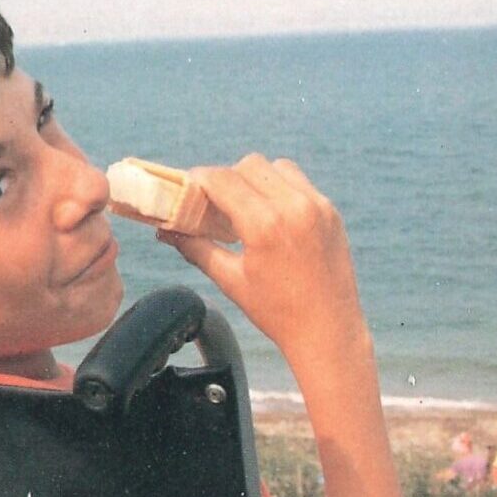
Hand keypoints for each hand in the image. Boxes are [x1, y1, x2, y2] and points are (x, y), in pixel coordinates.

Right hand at [158, 154, 368, 366]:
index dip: (198, 179)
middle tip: (215, 203)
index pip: (222, 179)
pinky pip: (298, 181)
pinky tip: (270, 214)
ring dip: (254, 178)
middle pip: (248, 165)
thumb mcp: (230, 280)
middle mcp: (293, 206)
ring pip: (275, 167)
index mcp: (264, 225)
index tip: (187, 187)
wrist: (329, 330)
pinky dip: (278, 187)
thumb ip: (196, 248)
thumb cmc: (276, 311)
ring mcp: (317, 205)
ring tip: (245, 207)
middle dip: (226, 178)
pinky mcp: (331, 211)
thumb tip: (165, 230)